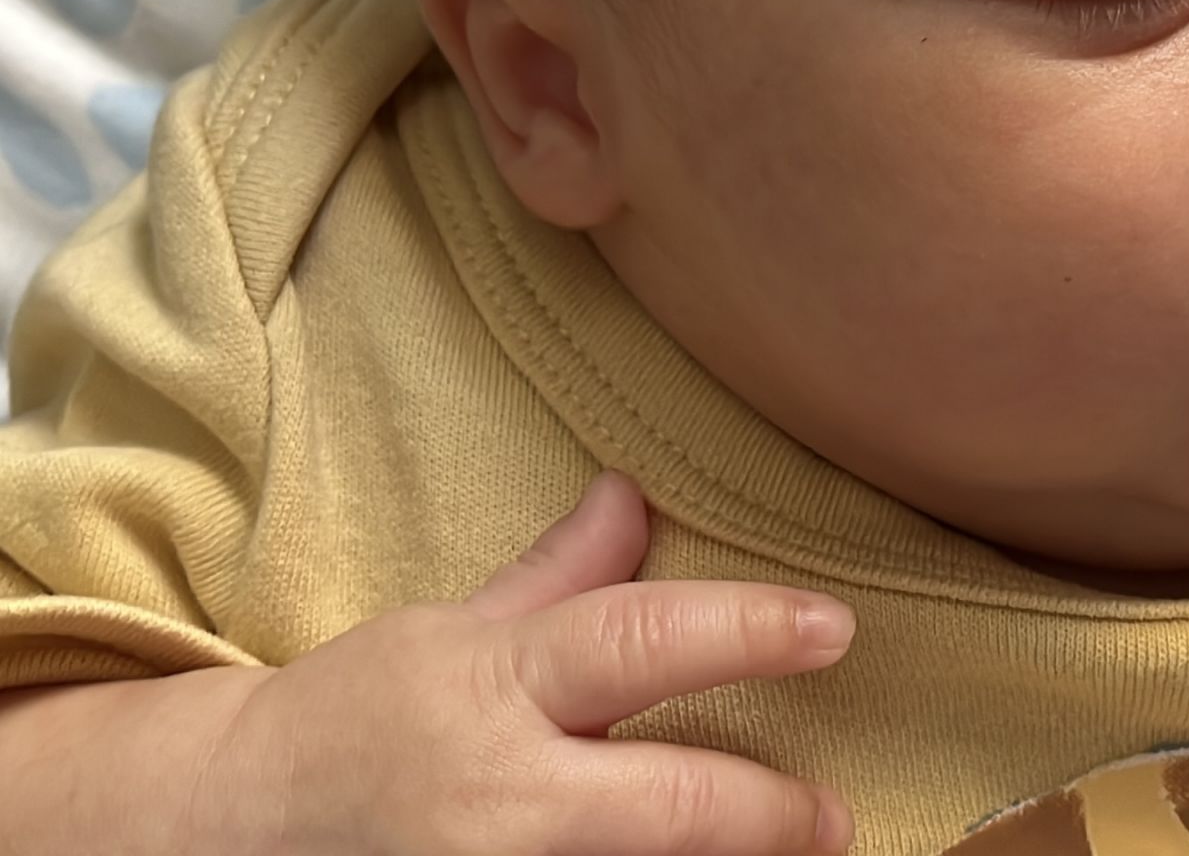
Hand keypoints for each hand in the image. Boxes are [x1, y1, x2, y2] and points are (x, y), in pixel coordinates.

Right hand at [207, 471, 855, 855]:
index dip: (747, 630)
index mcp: (497, 686)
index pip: (639, 641)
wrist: (226, 833)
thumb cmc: (357, 718)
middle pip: (667, 806)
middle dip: (768, 816)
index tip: (834, 626)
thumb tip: (635, 494)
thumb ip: (560, 574)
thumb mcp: (454, 629)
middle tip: (834, 817)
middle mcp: (500, 796)